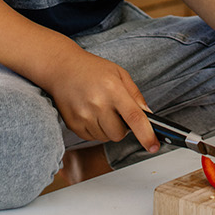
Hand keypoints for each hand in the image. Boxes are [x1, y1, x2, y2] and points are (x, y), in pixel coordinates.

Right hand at [28, 53, 159, 152]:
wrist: (61, 68)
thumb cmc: (92, 69)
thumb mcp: (120, 74)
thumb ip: (135, 95)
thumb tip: (148, 115)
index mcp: (113, 89)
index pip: (134, 117)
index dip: (146, 134)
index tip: (153, 146)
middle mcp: (97, 103)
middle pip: (119, 134)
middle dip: (122, 127)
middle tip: (116, 111)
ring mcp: (83, 115)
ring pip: (106, 138)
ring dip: (108, 129)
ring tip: (100, 109)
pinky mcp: (73, 124)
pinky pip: (92, 138)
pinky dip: (96, 129)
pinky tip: (90, 113)